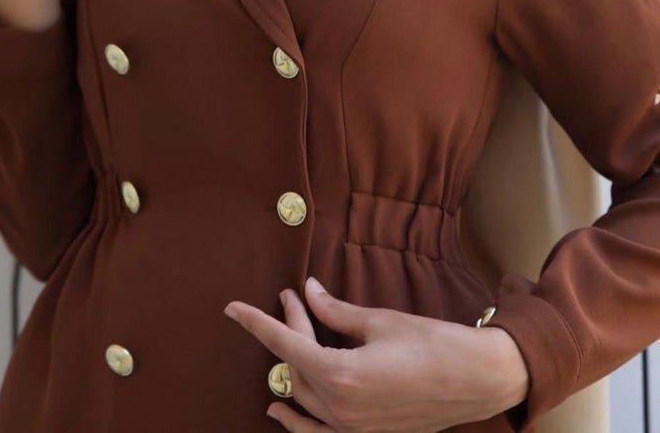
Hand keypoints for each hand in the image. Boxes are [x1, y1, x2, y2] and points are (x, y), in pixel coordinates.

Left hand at [224, 277, 529, 430]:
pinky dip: (297, 418)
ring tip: (284, 334)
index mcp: (342, 375)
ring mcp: (352, 430)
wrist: (477, 380)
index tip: (232, 308)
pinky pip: (318, 431)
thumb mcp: (380, 321)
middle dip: (290, 327)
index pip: (285, 345)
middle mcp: (341, 409)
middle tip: (295, 297)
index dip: (256, 322)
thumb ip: (336, 310)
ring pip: (304, 396)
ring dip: (292, 365)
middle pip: (296, 366)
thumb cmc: (433, 344)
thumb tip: (310, 291)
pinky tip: (280, 407)